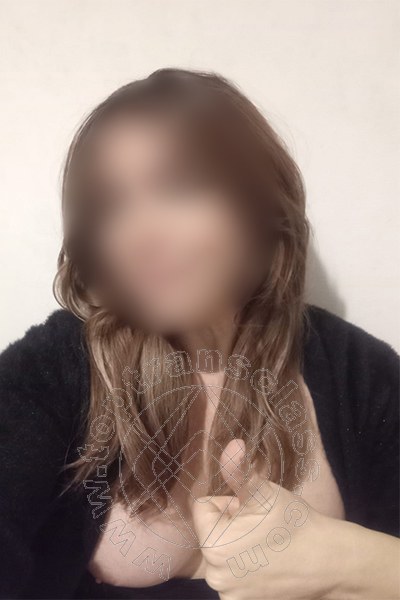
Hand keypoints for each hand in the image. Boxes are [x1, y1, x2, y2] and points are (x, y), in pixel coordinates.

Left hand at [191, 439, 351, 599]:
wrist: (328, 562)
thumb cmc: (293, 523)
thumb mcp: (264, 491)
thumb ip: (238, 470)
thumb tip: (231, 444)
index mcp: (213, 545)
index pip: (203, 508)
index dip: (228, 502)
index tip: (251, 510)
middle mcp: (214, 576)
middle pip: (212, 532)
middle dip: (232, 525)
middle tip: (261, 528)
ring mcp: (229, 594)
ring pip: (223, 553)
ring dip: (239, 546)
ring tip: (267, 545)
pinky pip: (234, 574)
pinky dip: (247, 567)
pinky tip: (269, 564)